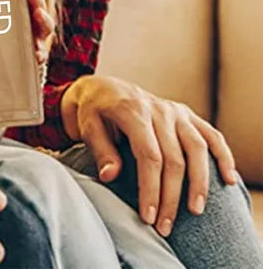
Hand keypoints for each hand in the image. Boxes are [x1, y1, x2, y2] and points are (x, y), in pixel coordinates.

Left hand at [18, 0, 54, 64]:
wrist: (13, 59)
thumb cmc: (4, 30)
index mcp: (28, 5)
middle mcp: (37, 18)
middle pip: (38, 2)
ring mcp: (39, 36)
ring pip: (46, 25)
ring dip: (43, 18)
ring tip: (38, 12)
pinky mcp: (37, 54)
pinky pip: (41, 53)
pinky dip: (40, 53)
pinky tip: (37, 54)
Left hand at [61, 74, 236, 236]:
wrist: (103, 89)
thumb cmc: (93, 112)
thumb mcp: (87, 126)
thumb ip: (100, 150)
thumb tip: (109, 176)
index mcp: (132, 111)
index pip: (148, 155)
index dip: (151, 188)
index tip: (148, 217)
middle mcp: (158, 109)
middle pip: (173, 158)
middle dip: (171, 196)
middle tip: (164, 226)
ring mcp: (175, 111)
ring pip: (196, 148)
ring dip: (199, 181)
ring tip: (195, 210)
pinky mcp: (186, 115)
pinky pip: (211, 135)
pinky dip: (223, 156)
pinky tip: (229, 179)